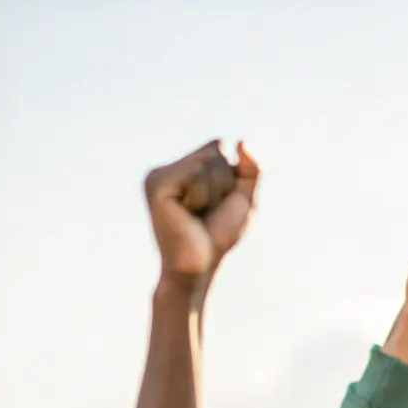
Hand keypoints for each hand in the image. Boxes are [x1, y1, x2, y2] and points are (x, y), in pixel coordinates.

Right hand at [144, 140, 259, 281]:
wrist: (199, 266)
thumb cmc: (218, 236)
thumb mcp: (243, 199)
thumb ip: (251, 169)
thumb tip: (242, 140)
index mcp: (184, 168)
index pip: (218, 146)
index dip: (230, 177)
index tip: (216, 205)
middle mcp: (169, 167)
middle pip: (215, 149)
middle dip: (224, 185)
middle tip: (207, 213)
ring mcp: (159, 174)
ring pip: (207, 161)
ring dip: (214, 194)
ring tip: (197, 215)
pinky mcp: (156, 183)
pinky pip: (196, 173)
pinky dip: (201, 197)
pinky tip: (186, 214)